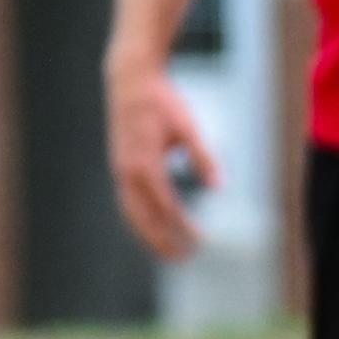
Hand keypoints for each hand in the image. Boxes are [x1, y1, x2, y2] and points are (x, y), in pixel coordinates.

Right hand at [106, 63, 217, 264]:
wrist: (130, 79)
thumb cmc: (162, 101)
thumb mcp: (188, 127)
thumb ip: (203, 158)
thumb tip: (219, 187)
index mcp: (145, 164)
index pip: (166, 206)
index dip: (182, 227)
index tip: (199, 241)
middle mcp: (128, 171)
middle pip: (143, 218)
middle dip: (161, 241)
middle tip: (181, 259)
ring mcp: (120, 169)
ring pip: (131, 213)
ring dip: (148, 234)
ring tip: (165, 250)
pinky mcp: (119, 165)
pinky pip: (127, 201)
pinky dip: (139, 218)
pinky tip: (153, 223)